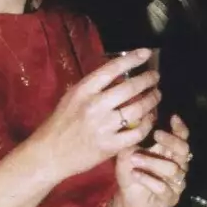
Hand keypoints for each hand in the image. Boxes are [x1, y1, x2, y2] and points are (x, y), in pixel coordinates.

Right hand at [32, 52, 160, 184]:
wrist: (50, 153)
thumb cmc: (61, 123)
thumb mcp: (73, 97)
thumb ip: (94, 87)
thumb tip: (120, 76)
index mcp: (84, 90)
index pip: (112, 69)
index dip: (132, 59)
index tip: (146, 53)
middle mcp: (95, 105)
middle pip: (130, 88)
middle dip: (148, 80)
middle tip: (155, 78)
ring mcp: (104, 126)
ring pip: (138, 109)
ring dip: (152, 100)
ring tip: (157, 95)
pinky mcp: (111, 145)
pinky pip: (138, 132)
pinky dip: (148, 123)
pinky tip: (150, 119)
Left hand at [110, 115, 191, 206]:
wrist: (126, 200)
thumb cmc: (130, 173)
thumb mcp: (128, 153)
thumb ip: (135, 139)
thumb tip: (138, 119)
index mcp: (171, 154)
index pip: (182, 139)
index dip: (180, 128)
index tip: (173, 117)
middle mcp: (178, 167)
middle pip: (184, 151)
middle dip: (171, 141)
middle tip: (156, 134)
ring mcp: (176, 184)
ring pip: (173, 169)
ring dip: (153, 162)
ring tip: (135, 158)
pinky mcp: (170, 198)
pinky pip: (162, 187)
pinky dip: (147, 179)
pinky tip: (135, 174)